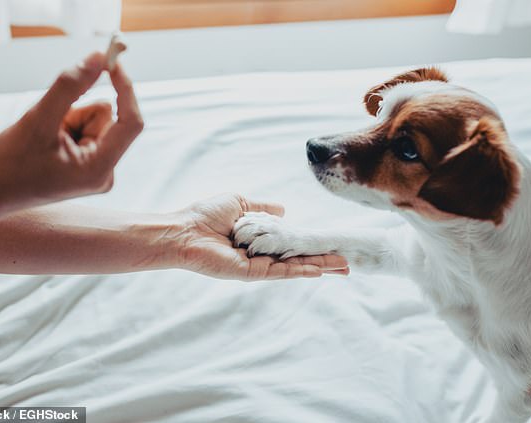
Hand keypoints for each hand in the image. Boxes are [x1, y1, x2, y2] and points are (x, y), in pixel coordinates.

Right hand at [0, 52, 142, 215]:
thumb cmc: (9, 164)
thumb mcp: (38, 119)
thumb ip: (70, 87)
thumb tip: (99, 58)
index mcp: (100, 168)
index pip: (131, 122)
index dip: (125, 89)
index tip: (111, 62)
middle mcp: (105, 172)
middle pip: (107, 118)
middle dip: (78, 111)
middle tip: (50, 124)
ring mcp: (97, 170)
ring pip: (94, 120)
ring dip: (69, 118)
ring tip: (44, 139)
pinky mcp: (88, 165)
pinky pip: (86, 129)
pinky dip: (65, 126)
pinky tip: (46, 144)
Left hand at [176, 194, 347, 280]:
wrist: (185, 230)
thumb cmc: (205, 216)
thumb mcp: (240, 203)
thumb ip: (262, 208)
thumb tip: (284, 210)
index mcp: (258, 240)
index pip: (290, 244)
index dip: (310, 245)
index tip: (330, 245)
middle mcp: (260, 255)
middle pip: (298, 258)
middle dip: (322, 260)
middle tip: (346, 263)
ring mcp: (257, 266)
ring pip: (294, 266)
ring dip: (319, 266)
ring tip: (343, 267)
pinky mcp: (251, 273)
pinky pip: (280, 272)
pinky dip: (301, 271)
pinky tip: (320, 271)